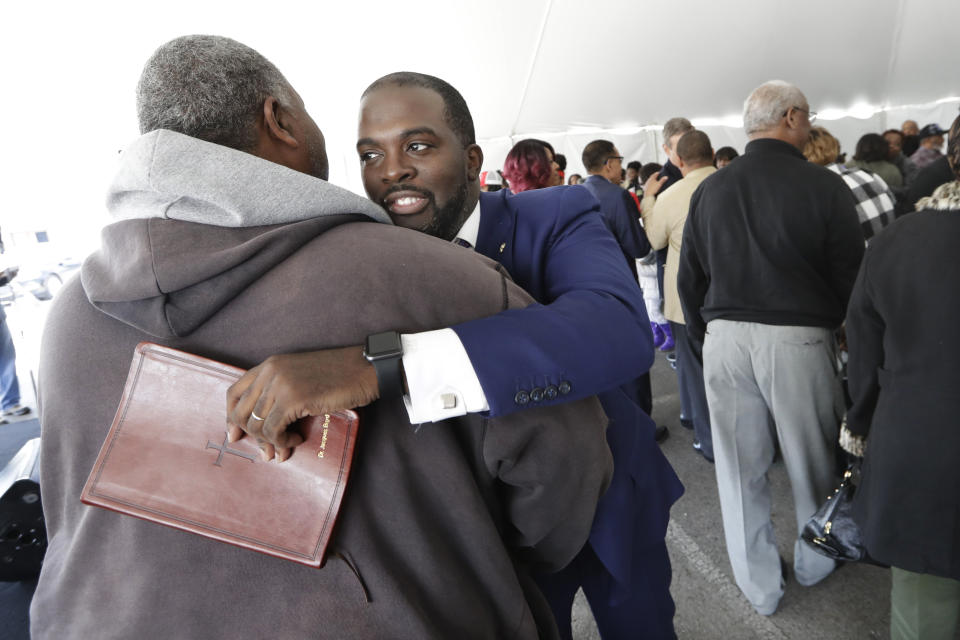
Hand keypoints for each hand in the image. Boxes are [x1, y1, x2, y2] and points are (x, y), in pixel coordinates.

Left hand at [226, 346, 378, 460]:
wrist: (364, 369)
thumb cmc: (338, 376)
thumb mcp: (300, 377)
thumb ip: (279, 391)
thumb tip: (263, 422)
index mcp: (269, 365)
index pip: (234, 392)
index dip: (231, 417)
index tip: (235, 435)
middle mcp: (270, 372)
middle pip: (241, 412)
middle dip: (251, 436)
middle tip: (267, 451)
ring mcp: (280, 384)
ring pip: (256, 424)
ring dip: (270, 442)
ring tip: (286, 446)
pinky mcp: (293, 399)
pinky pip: (273, 430)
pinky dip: (282, 441)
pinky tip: (296, 440)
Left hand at [643, 174, 667, 198]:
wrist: (648, 195)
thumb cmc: (653, 189)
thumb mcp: (659, 184)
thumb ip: (662, 180)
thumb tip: (666, 177)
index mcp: (651, 179)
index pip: (654, 174)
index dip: (657, 173)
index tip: (659, 172)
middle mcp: (648, 180)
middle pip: (651, 177)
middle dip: (654, 176)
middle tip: (656, 175)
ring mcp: (646, 184)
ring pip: (649, 181)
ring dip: (651, 180)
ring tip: (654, 180)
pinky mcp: (645, 188)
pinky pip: (647, 184)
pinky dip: (650, 184)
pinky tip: (650, 185)